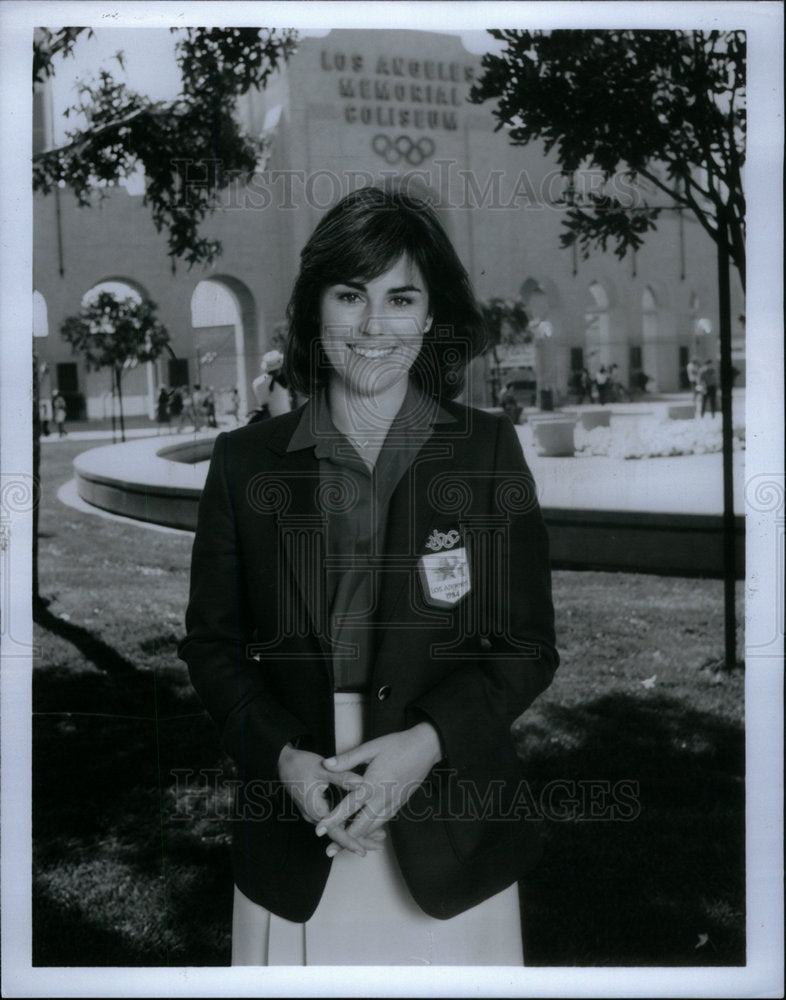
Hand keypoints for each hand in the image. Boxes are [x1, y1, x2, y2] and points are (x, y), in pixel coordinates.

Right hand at [277, 744, 385, 856]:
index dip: (350, 841)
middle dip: (360, 839)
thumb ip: (342, 777)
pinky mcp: (319, 808)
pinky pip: (336, 820)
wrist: (283, 762)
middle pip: (339, 834)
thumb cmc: (301, 765)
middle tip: (380, 843)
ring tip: (379, 835)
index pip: (335, 831)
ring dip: (357, 831)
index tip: (363, 851)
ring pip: (339, 828)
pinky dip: (350, 822)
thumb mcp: (323, 769)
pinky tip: (364, 820)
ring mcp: (317, 813)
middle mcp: (315, 815)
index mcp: (316, 809)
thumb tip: (362, 783)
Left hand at [317, 723, 441, 856]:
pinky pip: (384, 821)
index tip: (319, 831)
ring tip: (344, 847)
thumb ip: (348, 758)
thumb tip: (326, 764)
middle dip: (344, 840)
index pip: (348, 806)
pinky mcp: (400, 803)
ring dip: (358, 838)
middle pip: (361, 825)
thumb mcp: (371, 747)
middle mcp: (382, 798)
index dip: (333, 820)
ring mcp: (393, 802)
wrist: (425, 748)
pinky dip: (372, 830)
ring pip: (373, 827)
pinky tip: (366, 833)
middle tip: (329, 850)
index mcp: (372, 784)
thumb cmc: (397, 744)